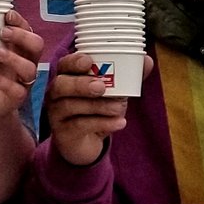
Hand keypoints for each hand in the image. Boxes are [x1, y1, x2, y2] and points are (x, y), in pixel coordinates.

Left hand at [0, 10, 43, 120]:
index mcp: (17, 44)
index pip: (27, 28)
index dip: (19, 20)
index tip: (7, 14)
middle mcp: (25, 60)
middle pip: (37, 45)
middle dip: (21, 36)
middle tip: (2, 32)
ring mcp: (22, 79)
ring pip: (31, 68)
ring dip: (14, 58)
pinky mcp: (17, 97)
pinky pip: (19, 90)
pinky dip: (6, 82)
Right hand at [43, 51, 153, 165]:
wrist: (88, 142)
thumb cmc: (98, 108)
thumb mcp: (113, 92)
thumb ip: (128, 77)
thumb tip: (147, 61)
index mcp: (67, 76)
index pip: (64, 64)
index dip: (74, 61)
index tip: (88, 61)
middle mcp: (56, 93)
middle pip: (60, 85)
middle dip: (80, 84)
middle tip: (101, 87)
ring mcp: (56, 114)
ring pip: (70, 106)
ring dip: (97, 106)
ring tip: (119, 107)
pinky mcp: (63, 133)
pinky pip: (79, 126)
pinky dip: (102, 123)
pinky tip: (119, 123)